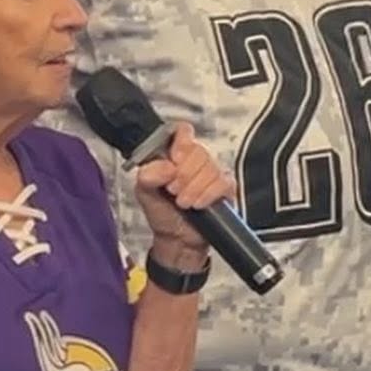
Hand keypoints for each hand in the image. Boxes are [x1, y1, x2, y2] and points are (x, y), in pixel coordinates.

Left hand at [135, 122, 234, 259]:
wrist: (176, 240)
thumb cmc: (162, 214)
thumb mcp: (144, 193)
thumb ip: (148, 174)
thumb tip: (168, 166)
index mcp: (174, 154)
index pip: (182, 130)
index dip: (181, 141)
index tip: (175, 159)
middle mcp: (194, 160)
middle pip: (198, 151)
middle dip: (183, 175)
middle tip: (173, 191)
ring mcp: (211, 172)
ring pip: (210, 168)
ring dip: (193, 189)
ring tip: (183, 203)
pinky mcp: (225, 188)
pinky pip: (223, 183)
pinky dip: (208, 195)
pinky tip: (198, 205)